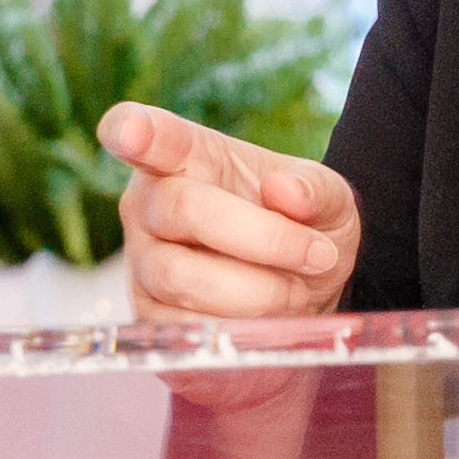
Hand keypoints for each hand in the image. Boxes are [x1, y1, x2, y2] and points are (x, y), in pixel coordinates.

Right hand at [102, 103, 362, 322]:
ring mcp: (142, 262)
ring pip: (183, 276)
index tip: (128, 132)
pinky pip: (186, 325)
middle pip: (185, 207)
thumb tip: (284, 190)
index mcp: (189, 157)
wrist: (302, 303)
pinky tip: (265, 319)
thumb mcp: (330, 203)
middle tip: (317, 254)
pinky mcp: (147, 317)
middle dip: (263, 236)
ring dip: (258, 290)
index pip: (150, 135)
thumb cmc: (305, 235)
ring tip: (296, 291)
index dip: (136, 131)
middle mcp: (151, 204)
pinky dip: (239, 327)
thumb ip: (315, 189)